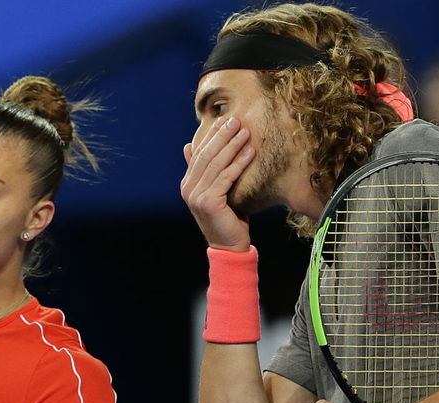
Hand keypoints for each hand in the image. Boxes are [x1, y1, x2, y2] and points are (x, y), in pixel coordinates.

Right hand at [180, 116, 254, 251]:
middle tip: (236, 120)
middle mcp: (188, 189)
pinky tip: (250, 152)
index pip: (199, 153)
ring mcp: (196, 196)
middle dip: (222, 136)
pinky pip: (226, 177)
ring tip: (246, 132)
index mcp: (187, 184)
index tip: (225, 120)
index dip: (211, 136)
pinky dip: (239, 163)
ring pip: (216, 164)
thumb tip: (189, 147)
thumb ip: (205, 172)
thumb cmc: (227, 217)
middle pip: (206, 155)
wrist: (228, 246)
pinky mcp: (208, 202)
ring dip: (232, 145)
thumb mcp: (215, 191)